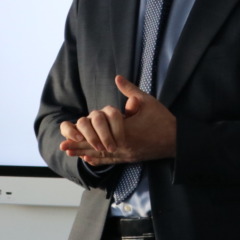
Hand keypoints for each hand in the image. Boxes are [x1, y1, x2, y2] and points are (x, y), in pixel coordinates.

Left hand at [59, 75, 176, 165]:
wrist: (176, 140)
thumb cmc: (162, 119)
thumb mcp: (146, 101)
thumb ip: (130, 90)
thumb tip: (117, 77)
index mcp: (125, 132)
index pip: (100, 133)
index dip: (85, 133)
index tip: (70, 132)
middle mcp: (123, 146)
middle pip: (96, 148)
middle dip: (79, 146)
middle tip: (62, 147)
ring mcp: (126, 155)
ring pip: (102, 156)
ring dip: (85, 154)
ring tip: (70, 153)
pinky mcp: (130, 159)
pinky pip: (111, 161)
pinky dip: (99, 161)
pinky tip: (89, 160)